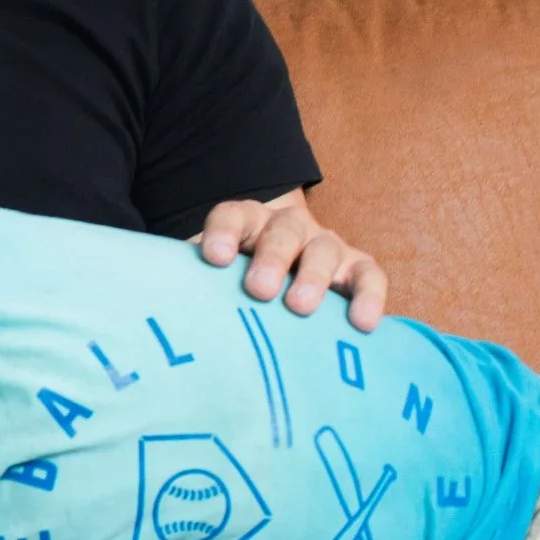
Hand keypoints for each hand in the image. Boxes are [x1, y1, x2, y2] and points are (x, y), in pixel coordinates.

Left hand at [197, 193, 387, 332]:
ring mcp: (325, 246)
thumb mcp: (214, 281)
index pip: (232, 217)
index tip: (213, 258)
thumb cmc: (237, 288)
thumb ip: (197, 286)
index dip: (223, 233)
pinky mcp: (357, 269)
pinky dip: (369, 296)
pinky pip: (369, 276)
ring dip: (312, 277)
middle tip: (259, 289)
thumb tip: (170, 314)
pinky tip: (362, 323)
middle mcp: (287, 228)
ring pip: (322, 249)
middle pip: (281, 232)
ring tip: (300, 307)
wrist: (282, 287)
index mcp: (246, 223)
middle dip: (270, 259)